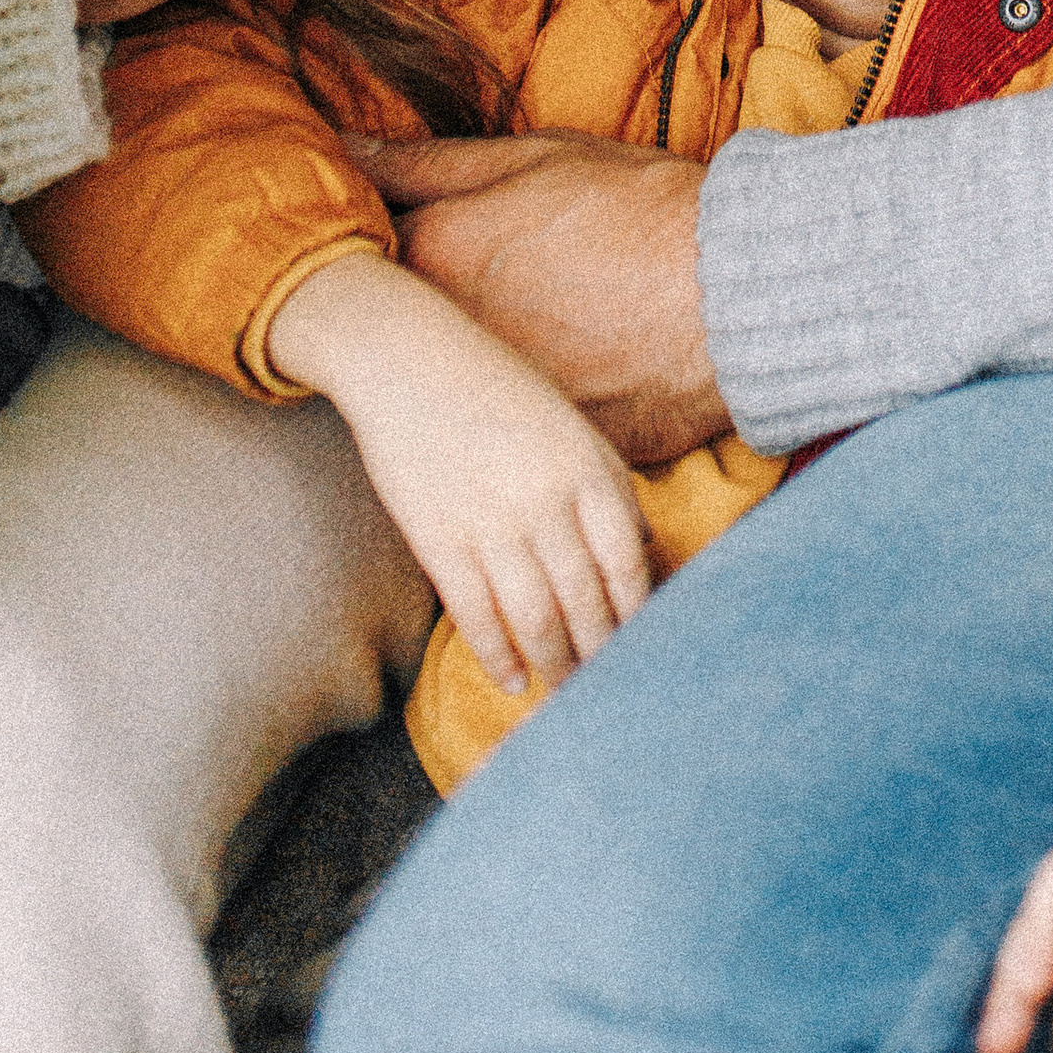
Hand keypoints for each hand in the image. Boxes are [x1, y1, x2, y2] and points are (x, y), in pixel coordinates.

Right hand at [265, 250, 651, 692]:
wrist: (408, 362)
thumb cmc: (499, 391)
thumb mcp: (570, 426)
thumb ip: (607, 485)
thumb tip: (643, 552)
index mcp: (586, 468)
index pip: (627, 563)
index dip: (637, 613)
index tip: (644, 645)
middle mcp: (544, 500)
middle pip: (584, 600)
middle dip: (600, 652)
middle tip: (609, 686)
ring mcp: (490, 523)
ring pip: (535, 618)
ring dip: (555, 664)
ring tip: (565, 690)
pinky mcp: (438, 540)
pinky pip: (475, 615)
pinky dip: (496, 654)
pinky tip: (512, 678)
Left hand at [343, 131, 727, 466]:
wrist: (734, 295)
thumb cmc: (638, 211)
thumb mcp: (533, 157)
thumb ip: (426, 161)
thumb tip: (342, 147)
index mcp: (430, 255)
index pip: (353, 250)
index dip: (368, 240)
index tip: (390, 235)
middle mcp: (442, 337)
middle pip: (394, 327)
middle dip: (412, 307)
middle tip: (473, 284)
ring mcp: (486, 402)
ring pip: (445, 384)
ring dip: (461, 361)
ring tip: (530, 328)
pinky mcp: (535, 447)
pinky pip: (505, 431)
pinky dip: (516, 408)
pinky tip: (566, 375)